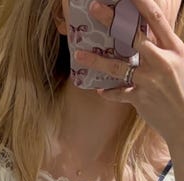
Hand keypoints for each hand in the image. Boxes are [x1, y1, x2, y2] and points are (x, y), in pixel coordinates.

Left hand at [74, 0, 183, 148]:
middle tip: (95, 8)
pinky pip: (119, 93)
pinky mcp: (140, 98)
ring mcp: (149, 80)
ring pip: (118, 66)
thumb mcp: (181, 62)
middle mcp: (161, 61)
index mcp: (174, 48)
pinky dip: (109, 92)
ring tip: (80, 55)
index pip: (155, 20)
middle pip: (132, 36)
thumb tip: (148, 38)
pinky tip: (99, 91)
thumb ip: (165, 49)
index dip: (141, 3)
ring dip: (96, 60)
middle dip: (112, 21)